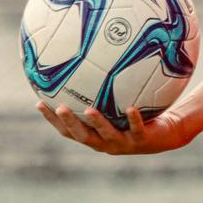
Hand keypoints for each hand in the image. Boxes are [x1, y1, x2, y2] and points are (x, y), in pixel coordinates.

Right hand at [36, 101, 182, 154]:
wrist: (163, 135)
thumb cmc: (135, 115)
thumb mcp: (117, 103)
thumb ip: (102, 89)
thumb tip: (87, 59)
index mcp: (94, 135)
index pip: (68, 130)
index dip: (52, 119)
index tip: (39, 103)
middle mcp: (105, 142)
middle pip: (82, 135)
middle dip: (70, 122)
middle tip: (59, 107)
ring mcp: (123, 143)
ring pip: (107, 135)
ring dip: (97, 122)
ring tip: (90, 109)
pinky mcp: (142, 141)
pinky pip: (136, 129)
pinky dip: (133, 119)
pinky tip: (131, 107)